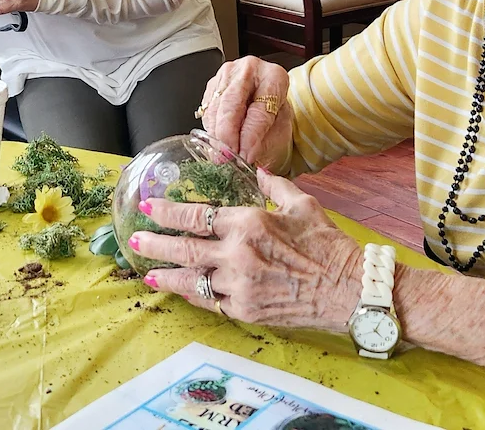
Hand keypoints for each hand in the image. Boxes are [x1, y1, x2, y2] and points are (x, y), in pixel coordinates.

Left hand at [133, 170, 361, 330]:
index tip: (148, 208)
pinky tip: (183, 290)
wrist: (350, 290)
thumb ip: (275, 185)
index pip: (197, 215)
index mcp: (249, 223)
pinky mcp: (247, 311)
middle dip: (154, 245)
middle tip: (133, 242)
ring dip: (167, 276)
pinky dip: (194, 295)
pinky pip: (211, 302)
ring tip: (147, 273)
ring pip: (192, 281)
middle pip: (184, 249)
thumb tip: (258, 171)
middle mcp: (238, 255)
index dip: (168, 212)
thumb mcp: (303, 205)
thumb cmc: (329, 245)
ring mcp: (240, 286)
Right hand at [199, 56, 292, 172]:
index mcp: (273, 76)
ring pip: (215, 106)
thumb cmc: (276, 114)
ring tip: (221, 155)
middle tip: (227, 155)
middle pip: (232, 102)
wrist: (267, 102)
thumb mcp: (280, 128)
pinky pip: (207, 109)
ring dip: (216, 134)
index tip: (245, 155)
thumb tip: (244, 154)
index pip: (259, 109)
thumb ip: (263, 139)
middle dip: (227, 133)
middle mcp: (249, 70)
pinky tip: (217, 142)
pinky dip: (210, 129)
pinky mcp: (212, 84)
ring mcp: (228, 74)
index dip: (251, 135)